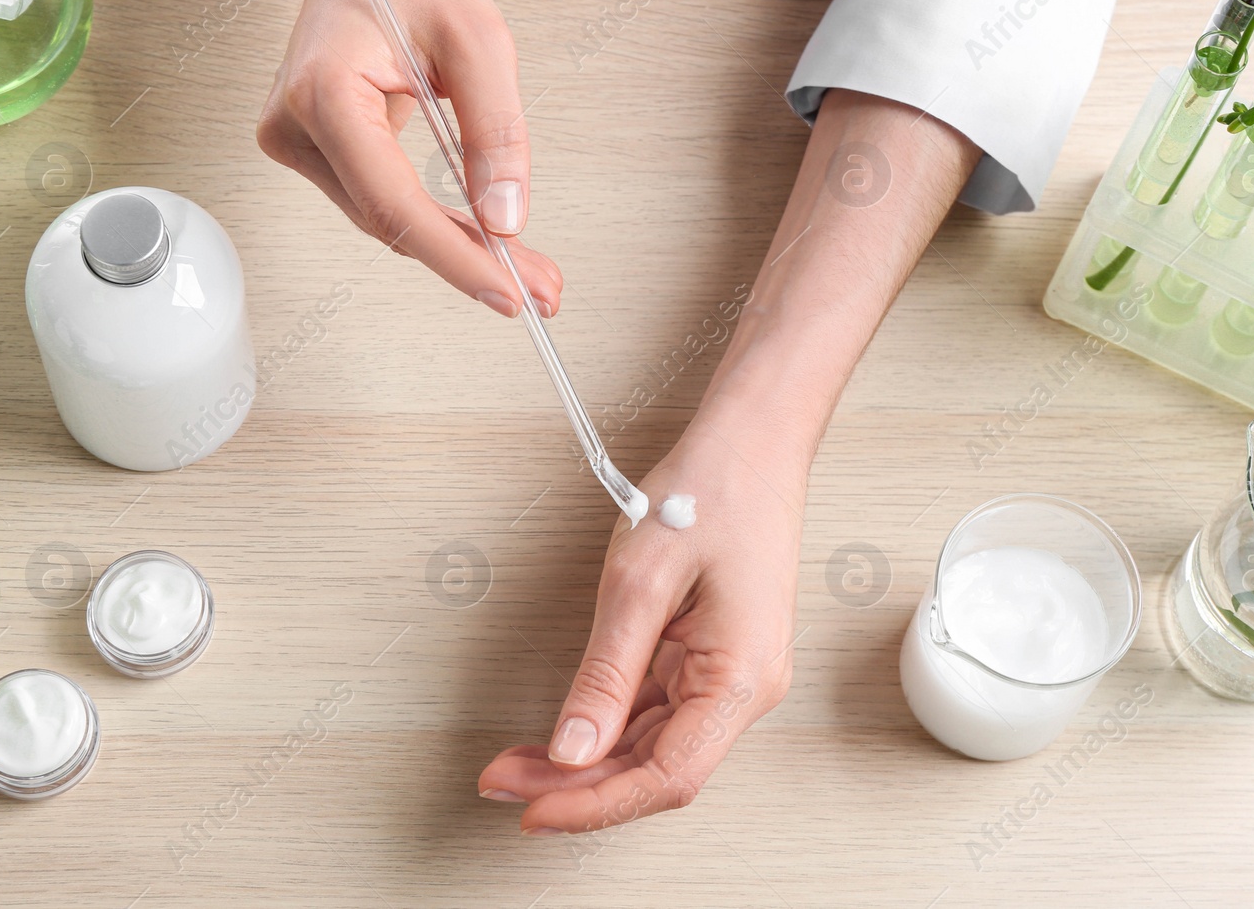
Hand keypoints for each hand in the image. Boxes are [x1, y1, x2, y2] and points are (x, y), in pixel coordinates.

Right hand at [255, 0, 561, 318]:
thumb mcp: (479, 40)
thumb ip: (496, 132)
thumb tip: (507, 218)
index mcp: (323, 90)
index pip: (392, 201)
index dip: (455, 256)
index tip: (509, 292)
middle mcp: (295, 124)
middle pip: (389, 222)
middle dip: (469, 260)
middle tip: (540, 291)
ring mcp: (296, 141)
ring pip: (385, 220)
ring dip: (456, 248)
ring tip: (525, 269)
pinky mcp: (313, 150)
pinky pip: (381, 201)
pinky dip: (434, 222)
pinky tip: (483, 238)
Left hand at [478, 422, 805, 832]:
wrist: (751, 444)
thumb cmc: (711, 493)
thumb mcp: (638, 582)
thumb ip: (604, 673)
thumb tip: (571, 748)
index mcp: (742, 676)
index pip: (668, 776)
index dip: (596, 805)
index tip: (534, 809)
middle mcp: (746, 687)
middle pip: (657, 768)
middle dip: (578, 786)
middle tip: (503, 781)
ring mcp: (731, 674)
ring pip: (653, 745)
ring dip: (587, 761)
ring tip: (518, 762)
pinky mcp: (713, 658)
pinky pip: (657, 711)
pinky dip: (607, 725)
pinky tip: (563, 734)